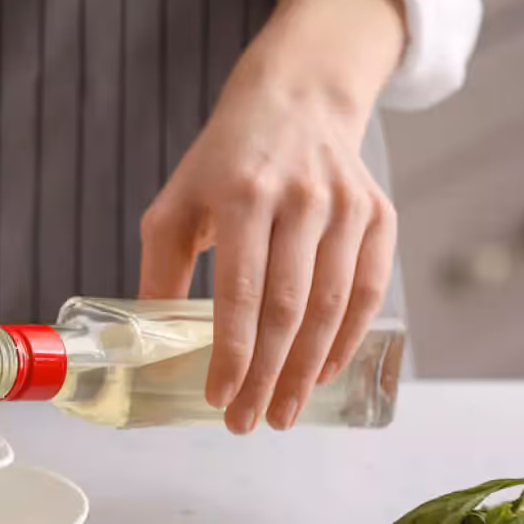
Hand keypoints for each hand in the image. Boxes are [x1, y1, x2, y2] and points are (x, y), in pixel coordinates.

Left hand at [138, 4, 400, 433]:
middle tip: (248, 422)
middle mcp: (301, 200)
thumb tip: (145, 346)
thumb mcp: (175, 204)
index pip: (240, 292)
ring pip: (332, 308)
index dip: (232, 353)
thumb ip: (161, 271)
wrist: (295, 102)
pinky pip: (368, 291)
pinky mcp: (378, 215)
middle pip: (289, 309)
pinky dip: (347, 339)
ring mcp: (346, 207)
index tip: (217, 398)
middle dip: (268, 377)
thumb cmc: (224, 163)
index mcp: (242, 194)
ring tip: (283, 412)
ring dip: (308, 371)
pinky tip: (323, 372)